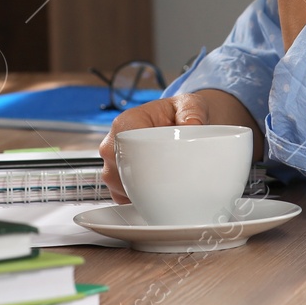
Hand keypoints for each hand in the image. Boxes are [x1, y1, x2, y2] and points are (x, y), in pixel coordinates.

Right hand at [97, 89, 263, 202]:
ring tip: (164, 189)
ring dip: (138, 192)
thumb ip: (191, 113)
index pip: (122, 143)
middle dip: (141, 181)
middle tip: (169, 183)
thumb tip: (191, 126)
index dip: (139, 160)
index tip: (160, 168)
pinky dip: (137, 199)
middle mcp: (114, 142)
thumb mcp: (190, 105)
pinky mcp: (118, 177)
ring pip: (116, 185)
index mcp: (127, 121)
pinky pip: (121, 196)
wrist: (179, 120)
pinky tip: (156, 195)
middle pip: (115, 169)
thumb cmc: (179, 112)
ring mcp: (114, 162)